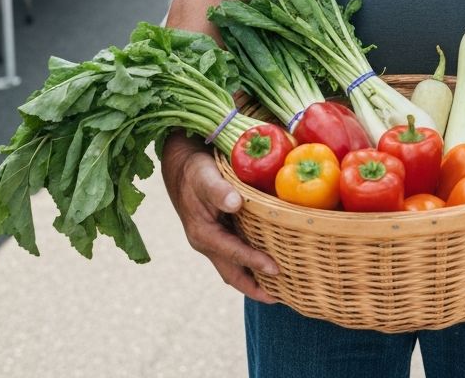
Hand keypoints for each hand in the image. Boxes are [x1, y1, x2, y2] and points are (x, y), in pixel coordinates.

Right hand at [161, 131, 278, 302]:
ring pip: (235, 267)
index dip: (254, 262)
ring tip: (282, 289)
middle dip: (255, 289)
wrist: (182, 167)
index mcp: (203, 234)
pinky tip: (270, 262)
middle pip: (233, 273)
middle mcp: (208, 242)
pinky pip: (238, 254)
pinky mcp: (221, 234)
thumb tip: (235, 203)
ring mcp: (214, 241)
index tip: (276, 270)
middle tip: (282, 298)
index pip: (232, 253)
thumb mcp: (205, 176)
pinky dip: (253, 263)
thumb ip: (218, 190)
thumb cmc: (195, 171)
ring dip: (255, 280)